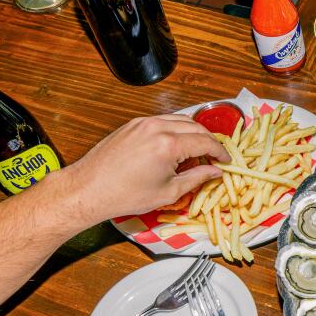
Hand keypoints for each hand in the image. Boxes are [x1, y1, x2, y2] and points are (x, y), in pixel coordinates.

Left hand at [57, 115, 230, 224]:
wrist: (88, 189)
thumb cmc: (125, 195)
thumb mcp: (168, 191)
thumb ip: (197, 178)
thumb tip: (215, 172)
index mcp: (168, 145)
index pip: (205, 141)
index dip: (220, 152)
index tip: (226, 161)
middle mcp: (157, 127)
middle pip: (195, 126)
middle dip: (208, 141)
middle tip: (214, 157)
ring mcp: (143, 122)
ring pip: (179, 120)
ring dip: (193, 133)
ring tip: (196, 152)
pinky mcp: (132, 124)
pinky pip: (162, 121)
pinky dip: (175, 130)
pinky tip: (175, 147)